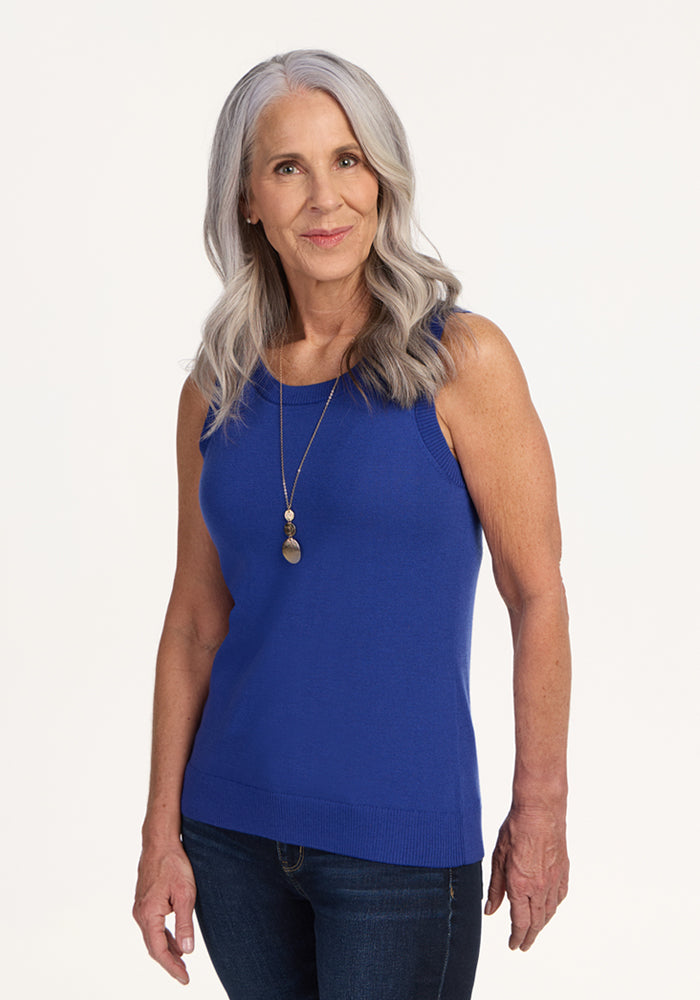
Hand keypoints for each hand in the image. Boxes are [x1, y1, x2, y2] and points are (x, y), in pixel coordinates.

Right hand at [133, 841, 196, 984]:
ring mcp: (140, 907)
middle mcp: (140, 914)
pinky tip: (175, 940)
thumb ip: (184, 924)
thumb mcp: (185, 895)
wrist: (160, 842)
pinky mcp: (144, 901)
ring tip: (183, 961)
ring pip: (153, 936)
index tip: (185, 979)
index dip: (172, 967)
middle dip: (169, 962)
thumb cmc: (173, 864)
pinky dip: (164, 936)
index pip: (159, 950)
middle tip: (185, 975)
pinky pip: (153, 925)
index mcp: (148, 915)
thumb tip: (187, 950)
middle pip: (154, 947)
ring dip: (167, 949)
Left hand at [484, 805, 568, 950]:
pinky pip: (560, 897)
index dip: (516, 936)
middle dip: (529, 936)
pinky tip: (549, 909)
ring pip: (549, 912)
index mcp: (521, 885)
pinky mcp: (563, 871)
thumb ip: (495, 887)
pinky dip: (553, 907)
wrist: (540, 809)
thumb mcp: (498, 857)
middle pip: (536, 922)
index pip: (519, 921)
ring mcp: (554, 880)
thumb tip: (490, 910)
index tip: (513, 945)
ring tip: (534, 930)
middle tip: (523, 945)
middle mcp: (540, 887)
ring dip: (541, 924)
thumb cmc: (516, 828)